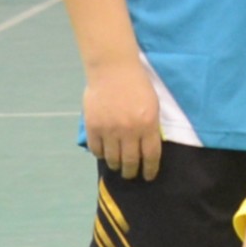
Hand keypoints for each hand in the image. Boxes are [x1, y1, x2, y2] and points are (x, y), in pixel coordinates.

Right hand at [83, 53, 163, 178]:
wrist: (113, 70)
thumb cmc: (137, 85)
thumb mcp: (153, 105)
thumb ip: (151, 127)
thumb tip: (147, 148)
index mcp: (148, 125)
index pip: (151, 156)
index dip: (150, 170)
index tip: (148, 176)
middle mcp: (129, 131)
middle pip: (130, 161)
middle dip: (131, 172)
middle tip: (131, 175)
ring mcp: (109, 130)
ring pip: (112, 159)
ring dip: (116, 166)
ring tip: (118, 166)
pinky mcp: (93, 127)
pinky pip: (96, 149)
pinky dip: (101, 155)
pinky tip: (104, 154)